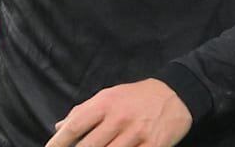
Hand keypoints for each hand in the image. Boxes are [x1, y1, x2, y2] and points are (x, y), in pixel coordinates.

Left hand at [45, 78, 190, 146]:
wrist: (177, 93)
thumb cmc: (138, 96)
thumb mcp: (110, 95)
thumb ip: (84, 111)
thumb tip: (59, 126)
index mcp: (105, 103)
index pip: (74, 126)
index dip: (58, 143)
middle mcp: (119, 118)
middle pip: (89, 146)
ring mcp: (136, 133)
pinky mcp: (152, 146)